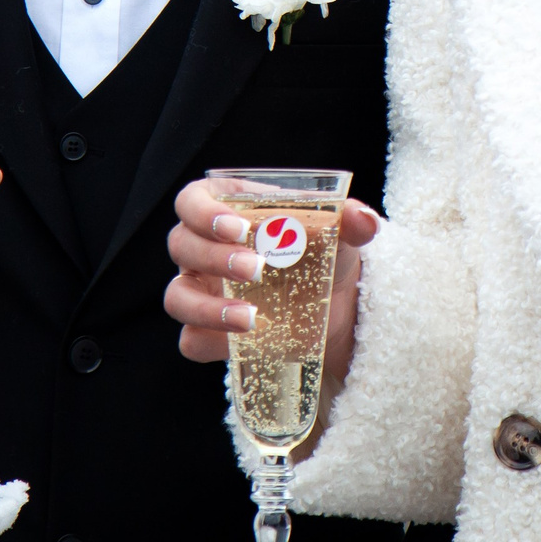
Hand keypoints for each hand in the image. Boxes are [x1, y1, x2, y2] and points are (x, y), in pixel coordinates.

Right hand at [166, 179, 377, 389]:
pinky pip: (190, 340)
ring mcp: (203, 291)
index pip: (192, 200)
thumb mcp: (341, 234)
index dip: (203, 212)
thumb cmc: (326, 254)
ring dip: (206, 307)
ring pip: (177, 296)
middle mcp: (205, 248)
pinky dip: (211, 341)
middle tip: (257, 269)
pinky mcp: (210, 333)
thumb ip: (352, 221)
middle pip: (181, 245)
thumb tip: (363, 219)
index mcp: (227, 210)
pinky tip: (245, 340)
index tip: (238, 227)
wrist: (339, 307)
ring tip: (249, 317)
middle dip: (214, 257)